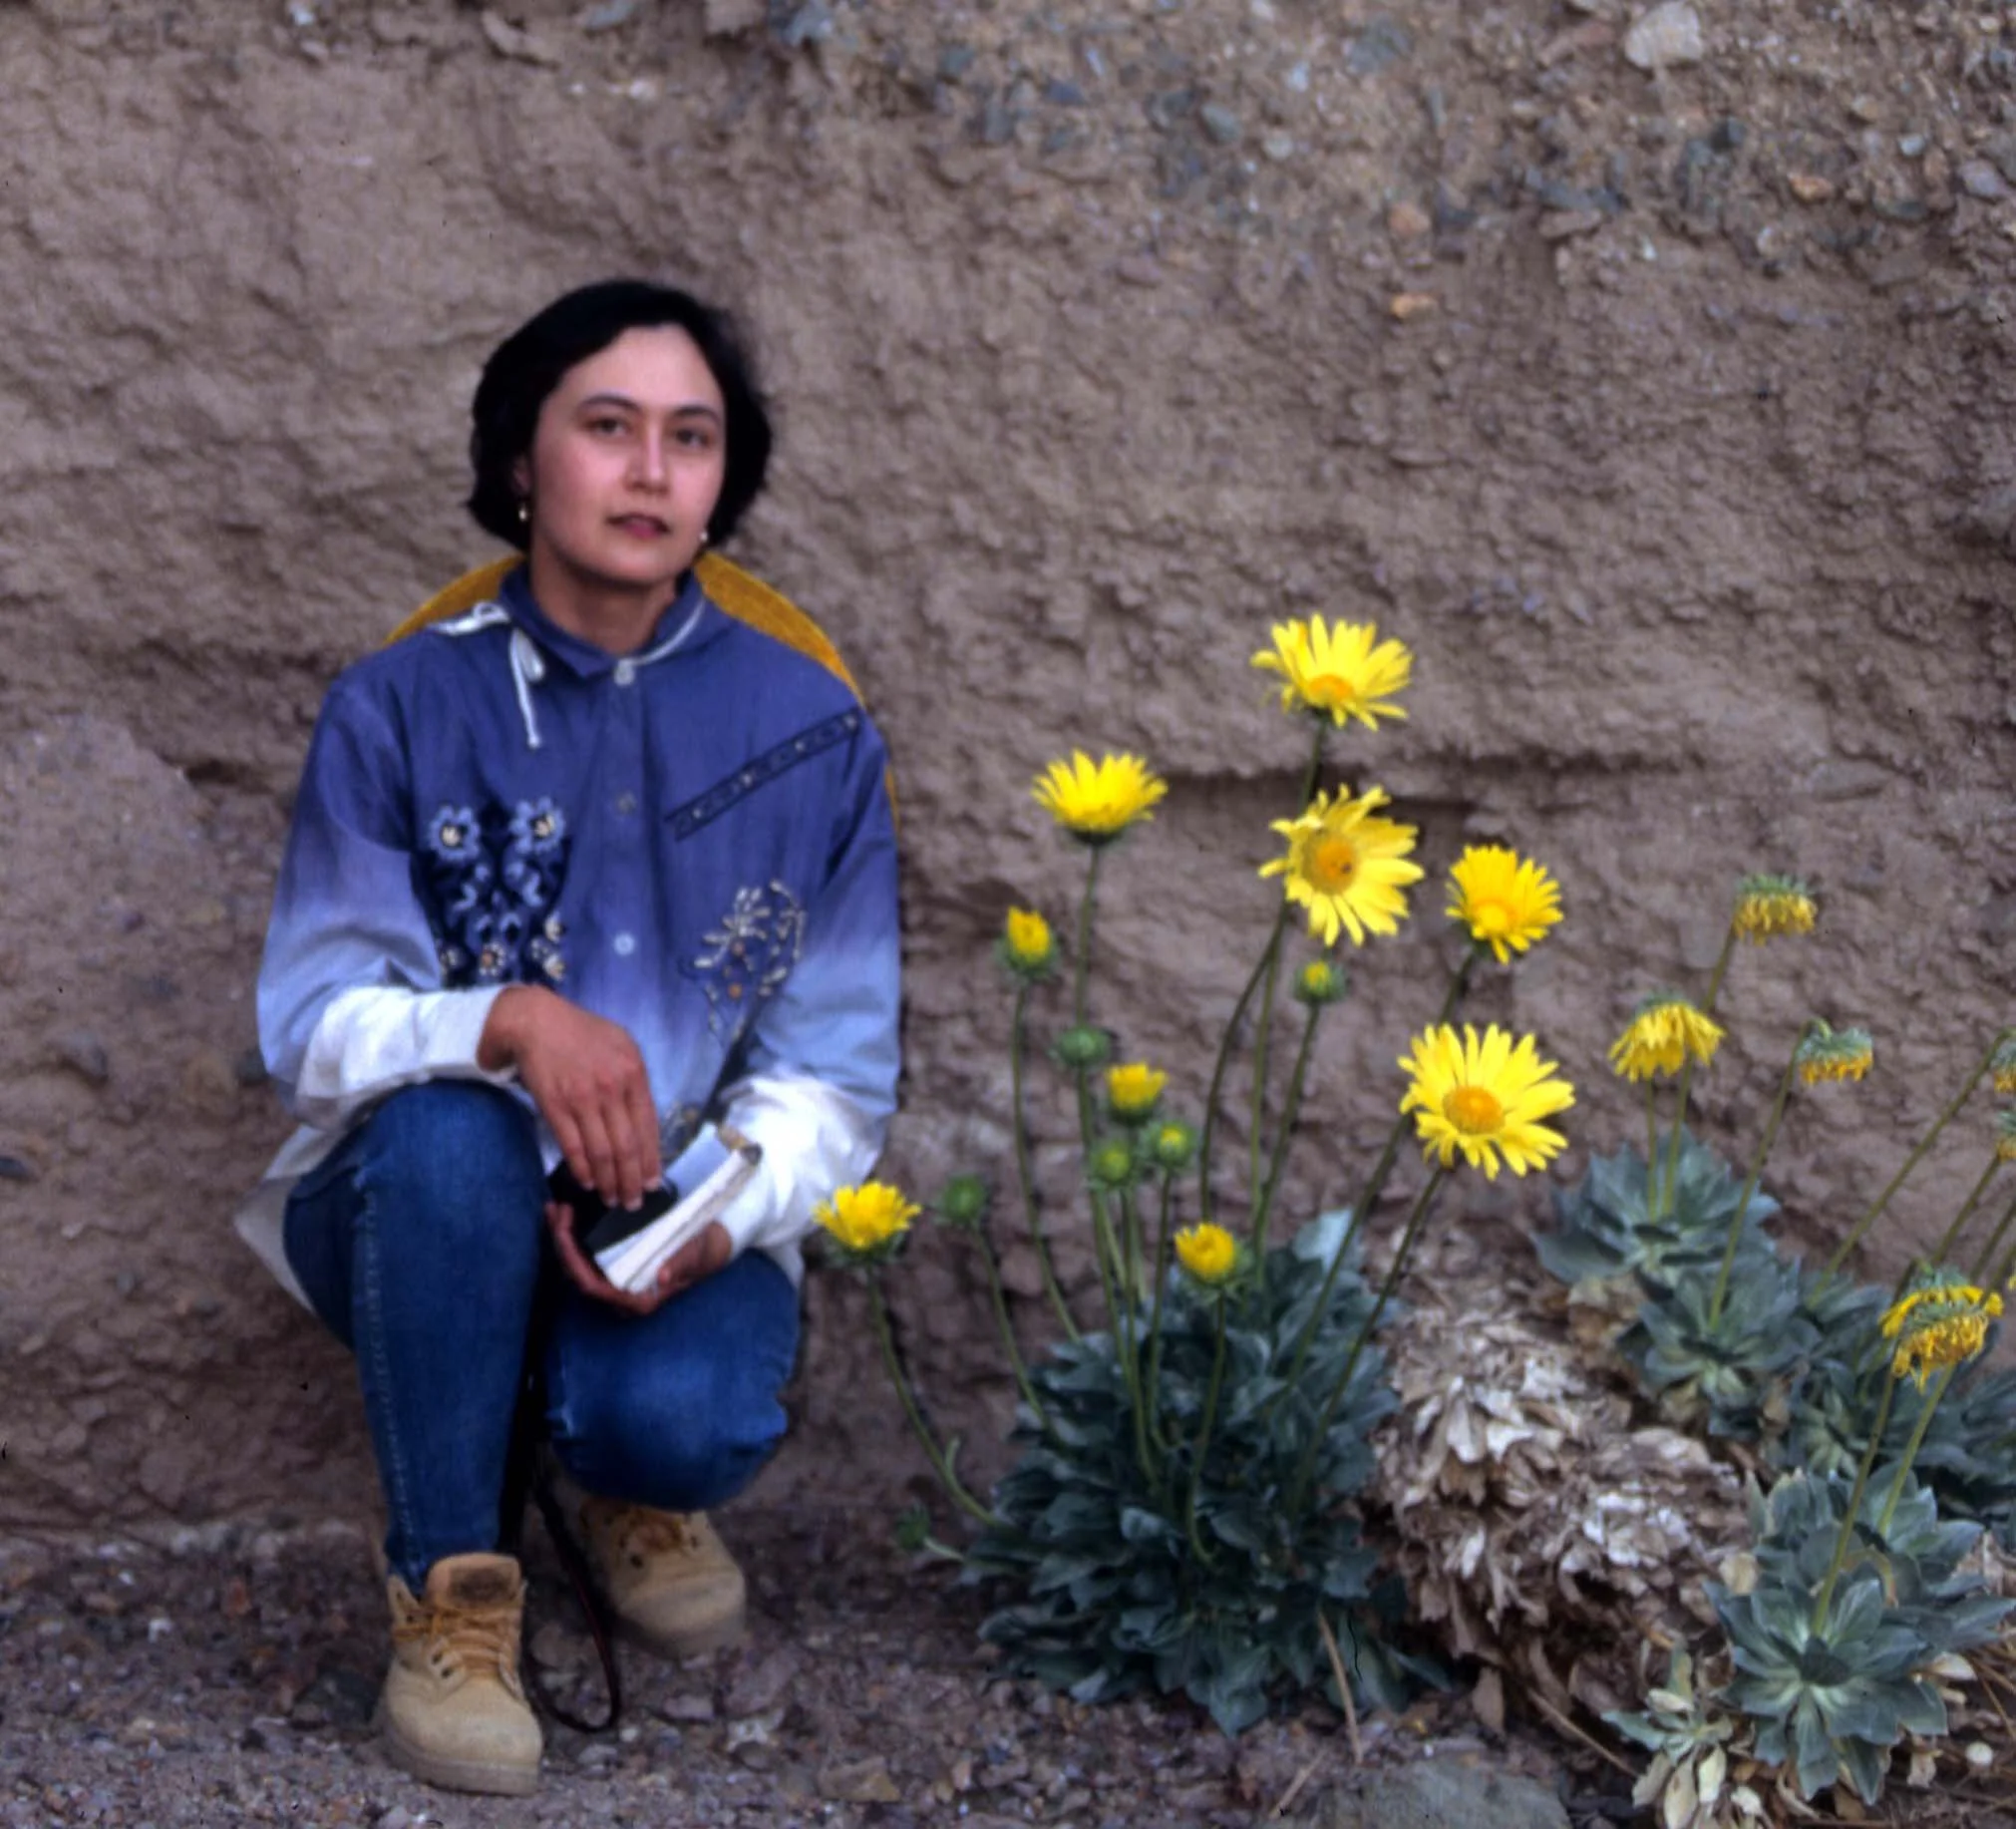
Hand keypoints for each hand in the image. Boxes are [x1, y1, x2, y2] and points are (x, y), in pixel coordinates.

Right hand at [480, 985, 660, 1209]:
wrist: (536, 1020)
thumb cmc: (582, 1033)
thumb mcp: (621, 1046)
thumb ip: (634, 1082)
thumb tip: (644, 1125)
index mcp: (633, 1073)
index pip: (649, 1126)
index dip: (652, 1160)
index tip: (653, 1183)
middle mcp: (611, 1087)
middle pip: (627, 1146)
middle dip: (632, 1180)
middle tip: (633, 1202)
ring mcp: (583, 1098)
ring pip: (602, 1152)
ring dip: (608, 1181)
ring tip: (612, 1198)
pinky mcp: (555, 1106)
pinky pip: (573, 1147)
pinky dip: (582, 1169)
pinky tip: (588, 1182)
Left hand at [545, 1202, 732, 1314]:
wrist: (710, 1248)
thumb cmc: (702, 1252)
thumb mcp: (694, 1254)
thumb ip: (679, 1264)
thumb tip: (662, 1276)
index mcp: (637, 1299)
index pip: (593, 1286)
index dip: (573, 1262)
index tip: (565, 1233)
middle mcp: (621, 1296)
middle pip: (579, 1275)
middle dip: (562, 1244)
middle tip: (556, 1210)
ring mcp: (615, 1281)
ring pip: (578, 1266)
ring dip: (564, 1238)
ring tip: (556, 1209)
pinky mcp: (614, 1267)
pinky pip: (586, 1256)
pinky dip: (574, 1236)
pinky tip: (568, 1215)